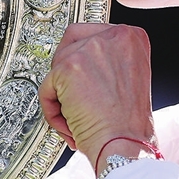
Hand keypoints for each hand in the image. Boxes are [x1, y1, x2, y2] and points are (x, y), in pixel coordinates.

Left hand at [38, 23, 155, 166]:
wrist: (125, 145)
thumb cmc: (128, 123)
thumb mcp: (129, 75)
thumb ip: (109, 58)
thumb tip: (83, 56)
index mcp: (131, 36)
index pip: (92, 32)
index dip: (83, 57)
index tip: (82, 75)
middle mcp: (113, 36)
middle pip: (70, 43)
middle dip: (68, 73)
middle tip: (77, 97)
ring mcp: (90, 49)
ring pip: (57, 65)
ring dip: (62, 93)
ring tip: (78, 115)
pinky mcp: (68, 66)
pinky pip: (47, 86)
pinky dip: (52, 108)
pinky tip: (70, 122)